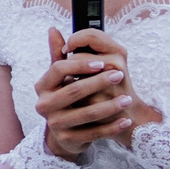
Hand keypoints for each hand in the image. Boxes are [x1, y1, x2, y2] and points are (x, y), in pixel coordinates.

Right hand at [34, 25, 150, 161]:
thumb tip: (53, 29)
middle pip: (74, 90)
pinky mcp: (68, 139)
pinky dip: (112, 126)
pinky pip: (94, 133)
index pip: (58, 69)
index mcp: (42, 86)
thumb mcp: (61, 77)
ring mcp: (55, 124)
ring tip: (127, 99)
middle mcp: (44, 105)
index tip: (101, 63)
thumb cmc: (66, 98)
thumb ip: (58, 54)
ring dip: (110, 106)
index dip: (80, 64)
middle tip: (120, 76)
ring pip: (87, 113)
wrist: (65, 133)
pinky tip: (126, 119)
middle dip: (99, 82)